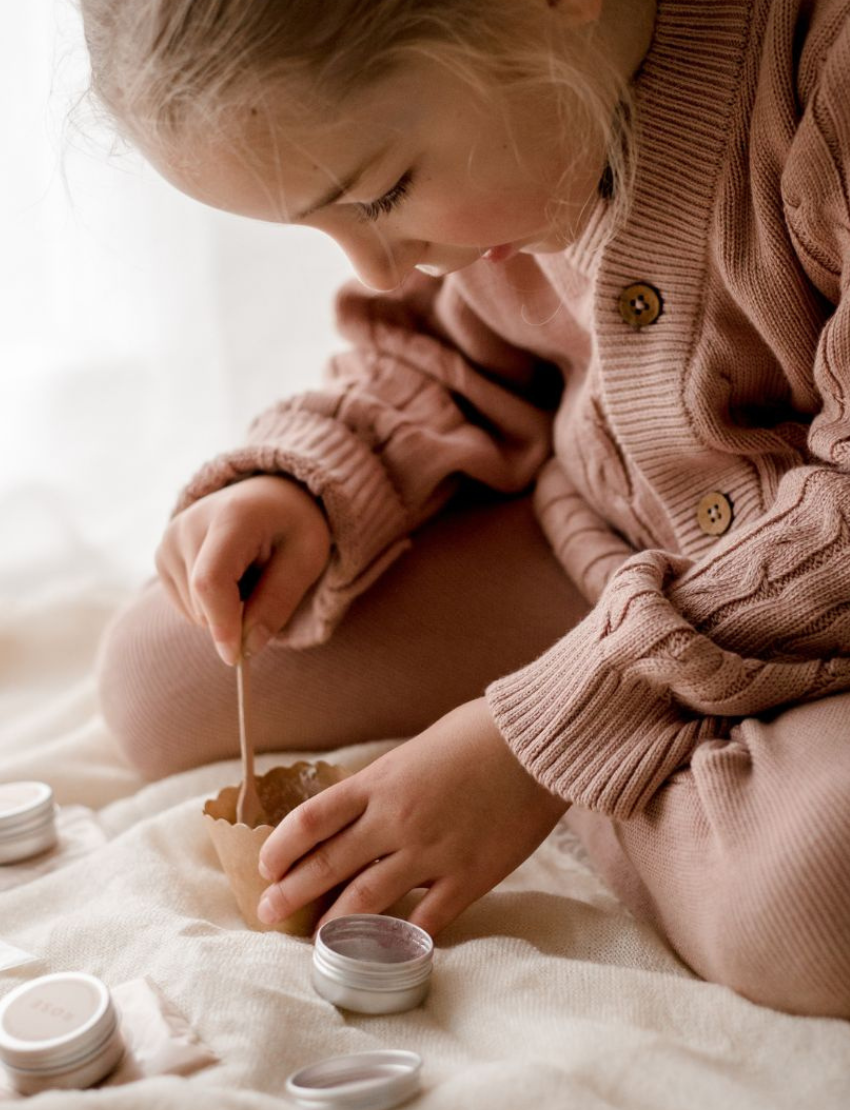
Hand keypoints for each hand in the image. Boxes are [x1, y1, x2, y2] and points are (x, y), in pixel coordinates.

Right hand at [155, 474, 330, 663]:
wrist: (266, 496)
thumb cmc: (293, 526)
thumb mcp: (305, 561)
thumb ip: (277, 604)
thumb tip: (246, 649)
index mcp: (232, 517)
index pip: (210, 582)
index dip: (222, 624)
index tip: (238, 657)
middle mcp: (189, 524)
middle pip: (202, 603)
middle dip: (236, 618)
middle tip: (267, 588)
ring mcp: (169, 539)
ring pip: (193, 611)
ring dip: (226, 611)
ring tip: (248, 574)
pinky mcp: (161, 555)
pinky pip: (186, 606)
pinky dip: (211, 605)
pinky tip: (229, 575)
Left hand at [256, 698, 568, 936]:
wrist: (536, 742)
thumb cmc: (479, 734)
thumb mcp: (417, 750)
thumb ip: (387, 784)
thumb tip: (362, 812)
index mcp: (380, 782)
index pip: (311, 820)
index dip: (281, 847)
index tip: (267, 865)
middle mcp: (395, 819)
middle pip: (327, 864)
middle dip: (291, 893)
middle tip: (268, 913)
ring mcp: (431, 852)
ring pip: (366, 900)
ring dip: (334, 925)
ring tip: (315, 941)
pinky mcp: (469, 876)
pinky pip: (426, 919)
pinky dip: (402, 938)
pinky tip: (384, 951)